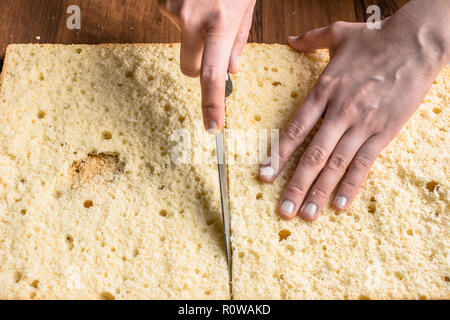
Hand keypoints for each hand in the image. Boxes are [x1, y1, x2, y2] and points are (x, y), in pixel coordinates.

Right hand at [158, 0, 254, 132]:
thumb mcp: (247, 7)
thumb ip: (239, 42)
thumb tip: (231, 71)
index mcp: (222, 23)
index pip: (214, 76)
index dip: (212, 105)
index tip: (212, 127)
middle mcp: (194, 20)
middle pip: (190, 70)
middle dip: (201, 65)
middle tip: (213, 43)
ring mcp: (174, 11)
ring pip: (182, 46)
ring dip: (194, 37)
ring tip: (206, 8)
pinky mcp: (162, 4)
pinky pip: (174, 26)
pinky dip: (185, 20)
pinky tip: (195, 0)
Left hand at [260, 0, 449, 220]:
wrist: (417, 42)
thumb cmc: (376, 39)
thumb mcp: (338, 34)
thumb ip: (310, 39)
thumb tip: (290, 39)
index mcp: (323, 91)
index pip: (294, 130)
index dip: (277, 155)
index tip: (264, 176)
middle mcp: (339, 112)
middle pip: (312, 155)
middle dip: (295, 185)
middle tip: (282, 210)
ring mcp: (362, 125)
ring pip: (336, 165)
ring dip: (319, 192)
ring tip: (306, 215)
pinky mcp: (385, 132)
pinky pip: (364, 164)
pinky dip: (351, 186)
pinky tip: (340, 206)